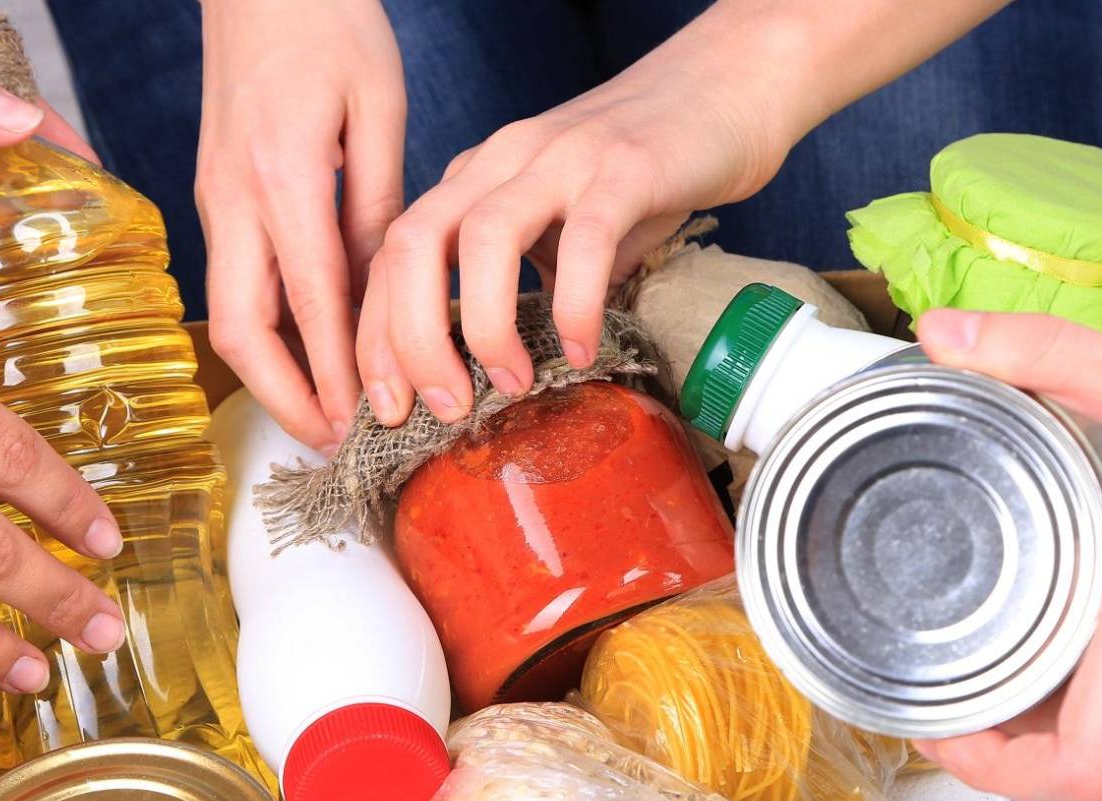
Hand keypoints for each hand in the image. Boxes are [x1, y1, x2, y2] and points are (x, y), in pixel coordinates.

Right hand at [196, 0, 404, 449]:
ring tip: (325, 415)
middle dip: (287, 398)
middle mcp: (234, 198)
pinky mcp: (215, 194)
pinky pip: (235, 281)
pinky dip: (269, 331)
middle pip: (244, 330)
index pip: (312, 302)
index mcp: (283, 176)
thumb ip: (379, 202)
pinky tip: (309, 354)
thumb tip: (388, 289)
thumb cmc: (326, 19)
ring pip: (229, 313)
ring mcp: (215, 198)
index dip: (336, 374)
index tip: (362, 423)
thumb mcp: (377, 106)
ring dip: (273, 374)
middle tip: (336, 442)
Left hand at [356, 18, 800, 426]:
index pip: (392, 256)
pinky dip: (574, 304)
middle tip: (440, 407)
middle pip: (413, 244)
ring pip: (484, 238)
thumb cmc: (641, 171)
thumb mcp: (561, 229)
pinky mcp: (626, 168)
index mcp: (474, 179)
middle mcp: (502, 161)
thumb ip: (525, 284)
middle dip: (411, 340)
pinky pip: (585, 239)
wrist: (725, 91)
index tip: (385, 406)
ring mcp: (561, 160)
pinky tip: (582, 348)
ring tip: (513, 383)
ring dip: (485, 326)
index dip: (376, 337)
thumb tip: (495, 376)